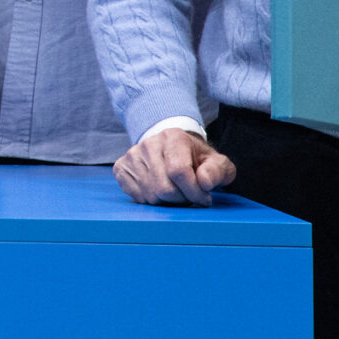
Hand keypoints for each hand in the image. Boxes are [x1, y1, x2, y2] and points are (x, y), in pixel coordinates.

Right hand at [113, 127, 237, 205]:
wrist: (172, 150)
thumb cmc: (197, 159)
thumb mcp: (217, 163)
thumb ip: (217, 171)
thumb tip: (204, 182)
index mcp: (173, 137)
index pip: (179, 171)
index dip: (194, 192)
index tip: (204, 198)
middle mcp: (148, 144)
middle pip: (164, 188)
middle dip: (182, 199)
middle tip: (189, 195)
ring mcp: (132, 155)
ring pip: (151, 194)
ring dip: (167, 201)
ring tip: (175, 192)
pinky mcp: (121, 168)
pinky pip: (136, 196)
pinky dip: (151, 200)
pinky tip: (159, 191)